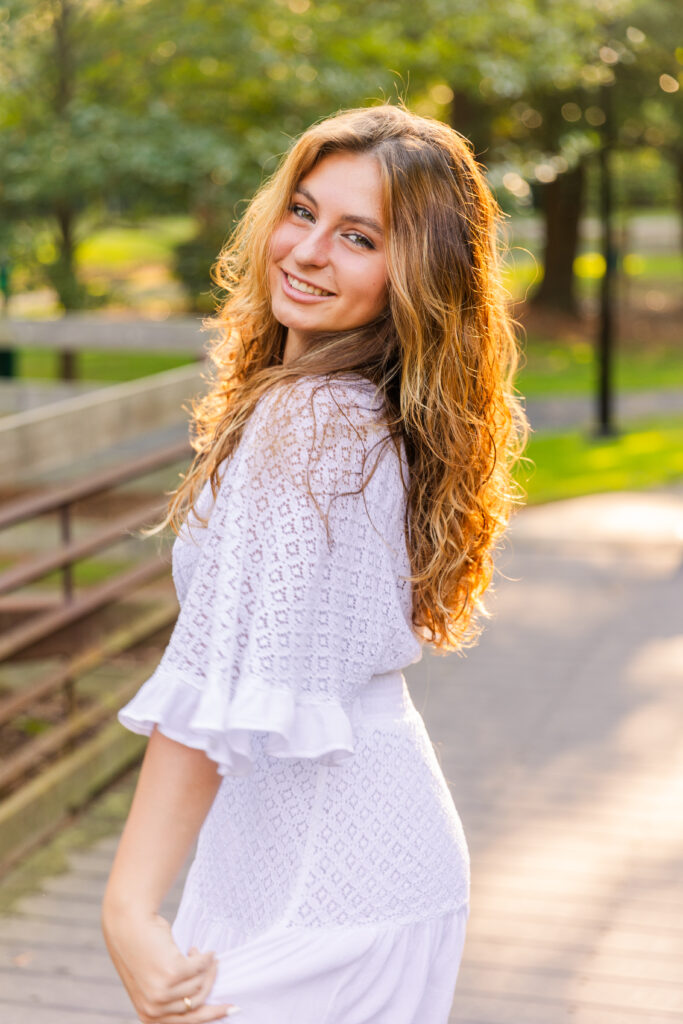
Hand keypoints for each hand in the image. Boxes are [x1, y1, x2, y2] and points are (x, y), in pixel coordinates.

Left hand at [102, 904, 237, 1022]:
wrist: (128, 926)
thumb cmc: (142, 951)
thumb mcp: (153, 982)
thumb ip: (171, 996)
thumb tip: (202, 999)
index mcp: (149, 1016)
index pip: (189, 1022)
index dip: (212, 1014)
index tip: (230, 1008)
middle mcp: (154, 1009)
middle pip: (197, 1003)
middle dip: (211, 983)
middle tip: (217, 965)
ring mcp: (162, 993)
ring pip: (199, 984)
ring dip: (203, 966)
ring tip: (194, 951)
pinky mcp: (171, 974)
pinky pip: (199, 968)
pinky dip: (202, 957)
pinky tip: (194, 948)